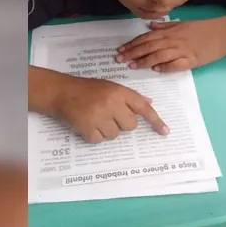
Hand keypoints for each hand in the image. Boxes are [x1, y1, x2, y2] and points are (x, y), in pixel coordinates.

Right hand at [53, 76, 168, 142]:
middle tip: (109, 115)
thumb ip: (129, 96)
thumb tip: (149, 103)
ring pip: (115, 135)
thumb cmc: (86, 88)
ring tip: (96, 117)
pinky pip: (100, 140)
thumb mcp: (109, 86)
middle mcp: (112, 103)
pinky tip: (88, 124)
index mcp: (119, 91)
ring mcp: (100, 117)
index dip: (155, 120)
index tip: (165, 132)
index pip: (143, 107)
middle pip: (130, 125)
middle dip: (122, 123)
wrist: (60, 91)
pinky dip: (94, 135)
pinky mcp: (88, 129)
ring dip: (107, 130)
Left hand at [117, 19, 225, 71]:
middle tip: (119, 59)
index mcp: (170, 31)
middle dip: (133, 53)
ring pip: (159, 55)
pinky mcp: (191, 60)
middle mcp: (173, 40)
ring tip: (133, 66)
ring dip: (145, 61)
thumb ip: (165, 25)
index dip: (132, 44)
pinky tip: (156, 70)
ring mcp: (182, 50)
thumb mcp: (181, 23)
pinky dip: (165, 67)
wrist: (222, 33)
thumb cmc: (202, 29)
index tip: (120, 50)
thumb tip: (149, 25)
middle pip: (149, 46)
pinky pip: (176, 64)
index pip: (147, 38)